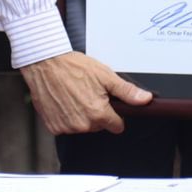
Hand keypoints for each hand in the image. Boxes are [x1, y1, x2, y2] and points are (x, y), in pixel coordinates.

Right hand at [19, 51, 152, 134]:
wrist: (46, 64)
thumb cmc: (73, 67)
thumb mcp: (105, 75)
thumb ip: (127, 92)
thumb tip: (145, 100)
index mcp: (98, 114)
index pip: (117, 126)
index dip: (115, 114)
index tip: (108, 103)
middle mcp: (83, 124)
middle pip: (99, 126)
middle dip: (97, 112)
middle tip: (88, 93)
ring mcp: (67, 127)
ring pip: (83, 126)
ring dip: (81, 114)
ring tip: (74, 94)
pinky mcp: (53, 127)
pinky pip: (66, 127)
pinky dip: (66, 117)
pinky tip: (63, 101)